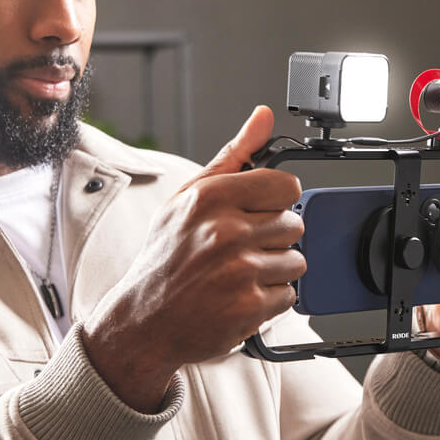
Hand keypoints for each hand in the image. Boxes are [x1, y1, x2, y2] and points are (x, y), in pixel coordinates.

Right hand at [83, 106, 305, 410]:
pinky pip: (288, 294)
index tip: (259, 213)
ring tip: (237, 275)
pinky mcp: (249, 305)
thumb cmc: (165, 258)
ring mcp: (239, 270)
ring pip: (295, 261)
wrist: (143, 322)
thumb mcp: (188, 198)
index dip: (276, 202)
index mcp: (211, 198)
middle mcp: (226, 231)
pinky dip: (269, 300)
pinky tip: (238, 296)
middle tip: (239, 251)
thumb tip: (263, 117)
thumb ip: (233, 156)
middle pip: (294, 224)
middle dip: (272, 239)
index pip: (286, 186)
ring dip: (273, 271)